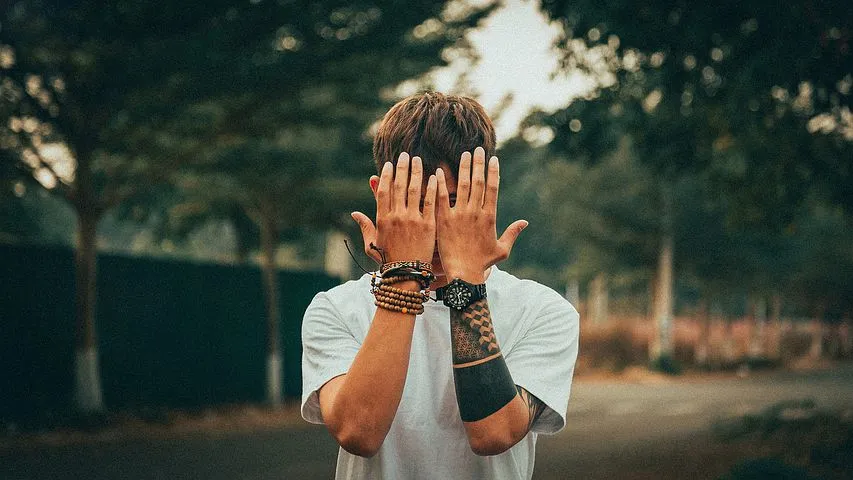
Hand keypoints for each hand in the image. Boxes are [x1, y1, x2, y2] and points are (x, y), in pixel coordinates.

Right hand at [352, 153, 436, 264]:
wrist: (407, 276)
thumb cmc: (389, 261)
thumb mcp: (372, 244)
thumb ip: (365, 226)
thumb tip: (354, 213)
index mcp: (382, 219)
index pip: (384, 191)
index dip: (387, 176)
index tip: (390, 164)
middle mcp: (396, 216)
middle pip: (399, 186)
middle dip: (402, 168)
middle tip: (406, 155)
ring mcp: (413, 220)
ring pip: (414, 190)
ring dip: (416, 172)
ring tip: (418, 160)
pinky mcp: (428, 225)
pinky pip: (430, 202)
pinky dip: (432, 188)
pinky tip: (434, 176)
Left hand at [436, 147, 527, 282]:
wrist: (464, 275)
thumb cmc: (482, 264)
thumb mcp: (502, 250)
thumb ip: (512, 233)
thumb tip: (525, 222)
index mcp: (490, 217)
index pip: (493, 188)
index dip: (493, 172)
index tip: (493, 159)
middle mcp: (476, 212)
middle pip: (478, 182)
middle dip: (478, 164)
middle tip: (477, 149)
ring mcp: (459, 215)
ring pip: (462, 186)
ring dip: (463, 168)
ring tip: (463, 155)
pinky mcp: (443, 221)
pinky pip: (441, 198)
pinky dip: (439, 184)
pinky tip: (437, 171)